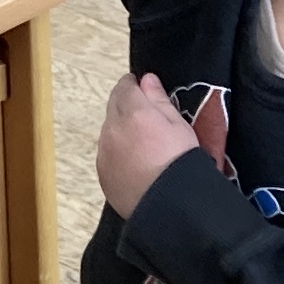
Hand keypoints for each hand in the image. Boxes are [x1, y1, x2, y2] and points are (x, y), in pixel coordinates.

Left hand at [94, 71, 202, 216]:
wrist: (170, 204)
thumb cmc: (181, 161)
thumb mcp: (179, 125)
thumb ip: (159, 100)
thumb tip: (146, 79)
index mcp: (134, 112)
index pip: (125, 87)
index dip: (133, 85)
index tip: (141, 88)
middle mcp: (113, 128)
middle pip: (113, 106)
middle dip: (125, 104)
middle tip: (144, 114)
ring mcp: (104, 151)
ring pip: (108, 130)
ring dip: (120, 129)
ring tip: (142, 143)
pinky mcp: (102, 172)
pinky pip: (107, 153)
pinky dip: (117, 151)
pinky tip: (134, 162)